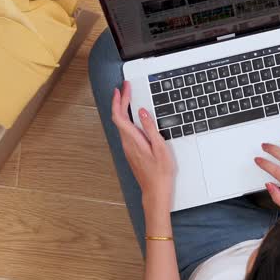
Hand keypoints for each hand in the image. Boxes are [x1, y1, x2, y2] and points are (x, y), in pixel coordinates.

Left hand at [111, 81, 175, 209]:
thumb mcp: (160, 148)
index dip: (118, 100)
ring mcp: (127, 148)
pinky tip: (133, 116)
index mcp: (133, 140)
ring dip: (122, 109)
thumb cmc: (160, 173)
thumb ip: (150, 128)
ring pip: (120, 124)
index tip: (122, 89)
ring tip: (127, 97)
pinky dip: (126, 118)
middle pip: (118, 117)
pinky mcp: (131, 151)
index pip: (119, 115)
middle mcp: (127, 143)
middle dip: (120, 100)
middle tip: (125, 88)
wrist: (155, 191)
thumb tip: (143, 112)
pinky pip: (125, 130)